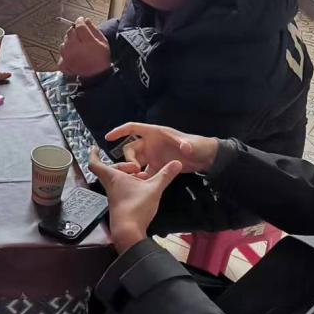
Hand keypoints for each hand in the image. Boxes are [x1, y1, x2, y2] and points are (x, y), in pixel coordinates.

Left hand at [58, 17, 110, 77]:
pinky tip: (72, 54)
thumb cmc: (101, 59)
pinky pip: (61, 53)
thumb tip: (86, 20)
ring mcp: (68, 56)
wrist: (97, 76)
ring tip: (78, 46)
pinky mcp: (64, 63)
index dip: (80, 21)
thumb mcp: (103, 42)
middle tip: (80, 34)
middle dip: (74, 31)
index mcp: (87, 42)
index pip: (79, 26)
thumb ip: (94, 29)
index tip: (81, 20)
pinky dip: (65, 52)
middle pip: (70, 32)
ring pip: (64, 42)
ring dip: (69, 41)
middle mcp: (75, 48)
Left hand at [88, 147, 182, 251]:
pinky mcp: (120, 205)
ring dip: (128, 176)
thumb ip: (165, 175)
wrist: (128, 232)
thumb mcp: (154, 188)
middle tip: (135, 167)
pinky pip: (122, 191)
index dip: (93, 154)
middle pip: (109, 171)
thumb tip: (177, 163)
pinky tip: (143, 190)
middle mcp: (111, 186)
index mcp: (113, 178)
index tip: (95, 148)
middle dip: (121, 165)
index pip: (95, 163)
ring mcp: (114, 197)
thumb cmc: (135, 208)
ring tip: (143, 177)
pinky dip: (130, 186)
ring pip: (117, 181)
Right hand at [105, 122, 219, 175]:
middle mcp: (150, 144)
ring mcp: (153, 155)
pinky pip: (145, 172)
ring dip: (134, 171)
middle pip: (131, 149)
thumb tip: (185, 148)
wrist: (204, 157)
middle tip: (135, 170)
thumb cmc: (197, 145)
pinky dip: (143, 178)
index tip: (108, 137)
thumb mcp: (192, 144)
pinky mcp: (157, 166)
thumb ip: (187, 145)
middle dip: (129, 159)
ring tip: (138, 179)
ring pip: (136, 162)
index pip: (133, 128)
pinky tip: (144, 185)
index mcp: (154, 133)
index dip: (120, 131)